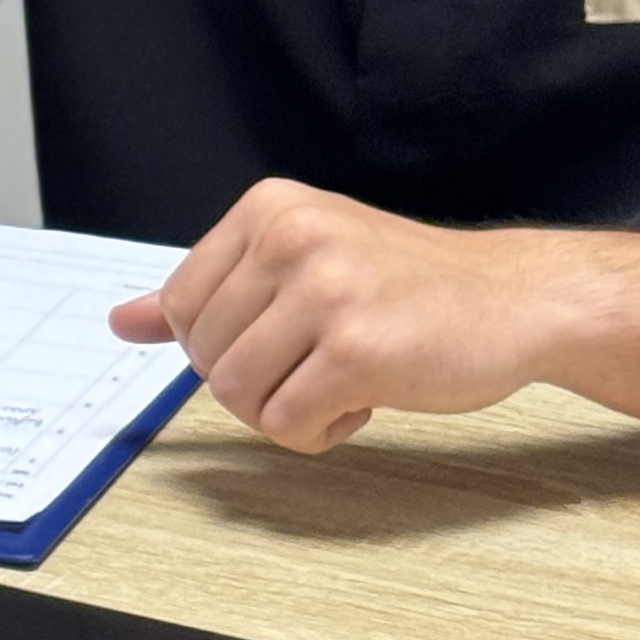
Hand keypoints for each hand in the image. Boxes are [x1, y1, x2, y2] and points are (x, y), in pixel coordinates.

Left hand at [111, 178, 612, 456]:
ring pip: (236, 394)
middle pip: (206, 355)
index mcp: (270, 208)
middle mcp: (292, 237)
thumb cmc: (408, 286)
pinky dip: (319, 431)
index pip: (181, 304)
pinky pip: (287, 424)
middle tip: (318, 364)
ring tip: (342, 378)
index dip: (222, 345)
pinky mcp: (357, 350)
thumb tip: (123, 321)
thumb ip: (213, 290)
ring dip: (286, 409)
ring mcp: (326, 291)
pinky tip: (366, 397)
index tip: (279, 340)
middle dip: (256, 382)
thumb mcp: (302, 261)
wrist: (515, 299)